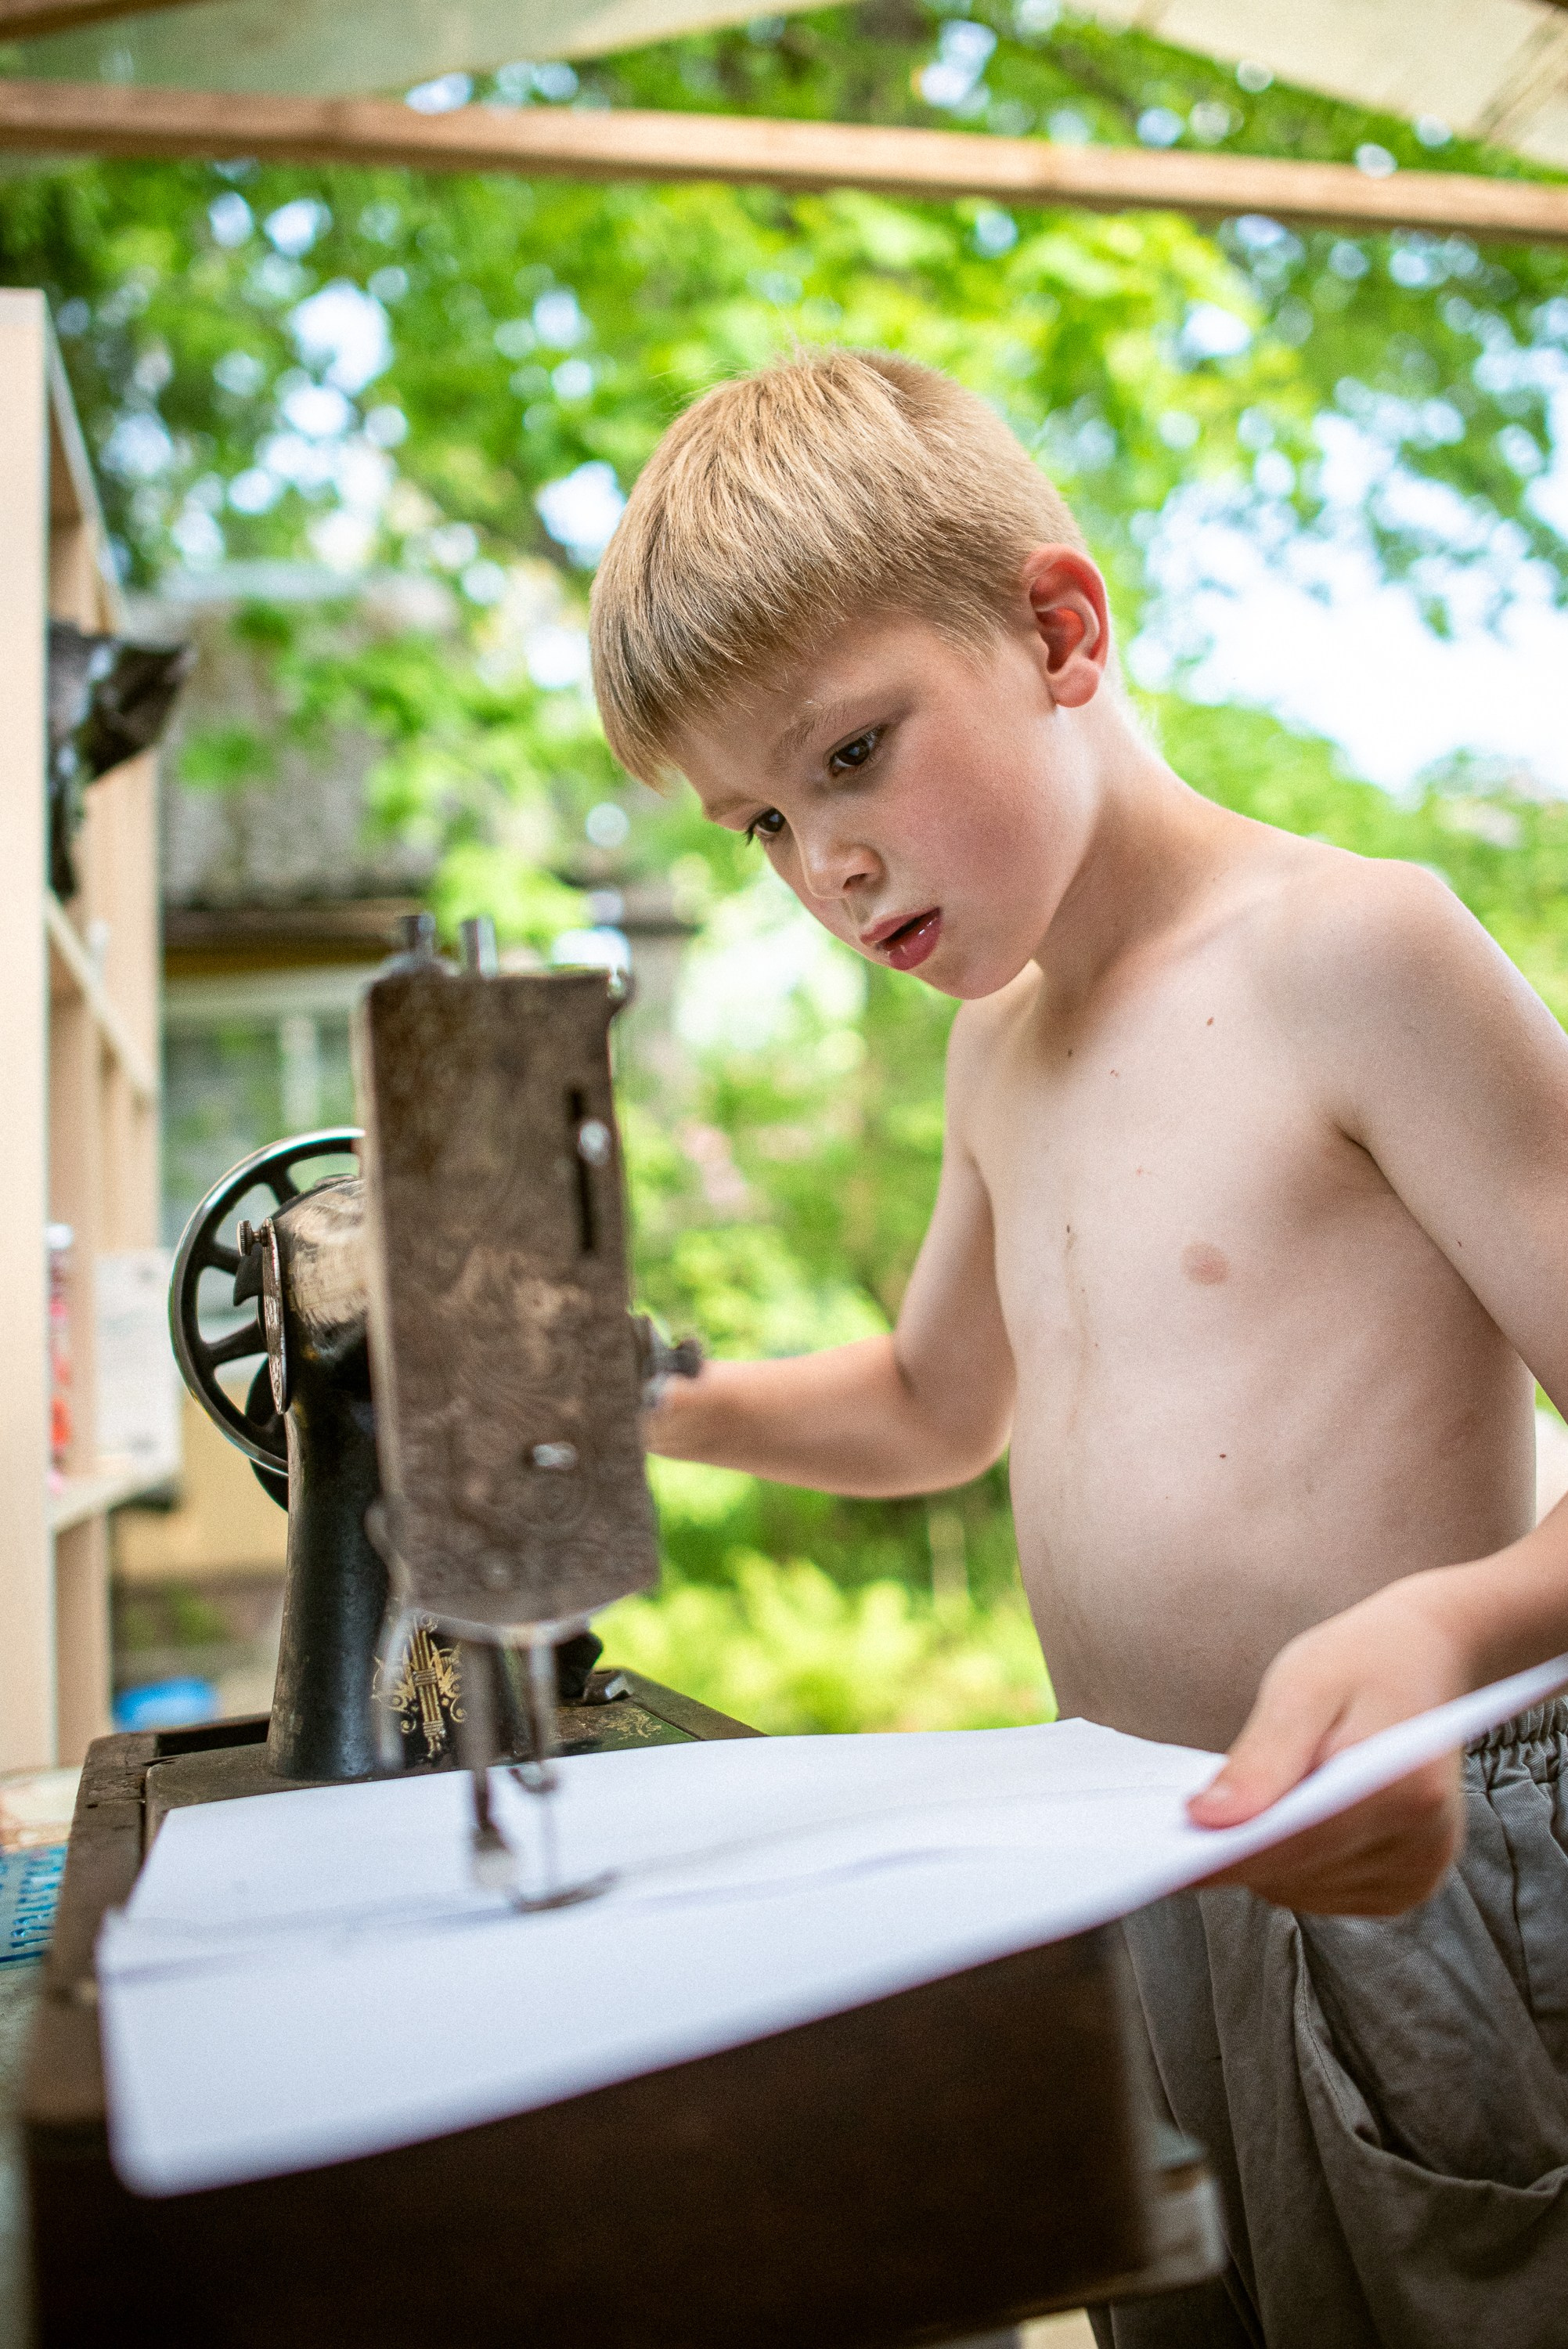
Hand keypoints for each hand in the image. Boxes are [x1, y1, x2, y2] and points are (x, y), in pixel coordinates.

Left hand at [1187, 1576, 1471, 1916]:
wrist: (1426, 1659)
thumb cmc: (1361, 1662)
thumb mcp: (1302, 1687)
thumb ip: (1260, 1758)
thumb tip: (1205, 1820)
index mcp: (1403, 1788)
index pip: (1296, 1843)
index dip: (1225, 1855)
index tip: (1163, 1859)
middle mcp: (1423, 1845)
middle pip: (1296, 1874)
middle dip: (1238, 1849)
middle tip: (1191, 1815)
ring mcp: (1418, 1872)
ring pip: (1301, 1890)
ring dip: (1264, 1857)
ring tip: (1248, 1804)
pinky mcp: (1406, 1885)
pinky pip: (1320, 1891)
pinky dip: (1290, 1862)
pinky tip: (1282, 1819)